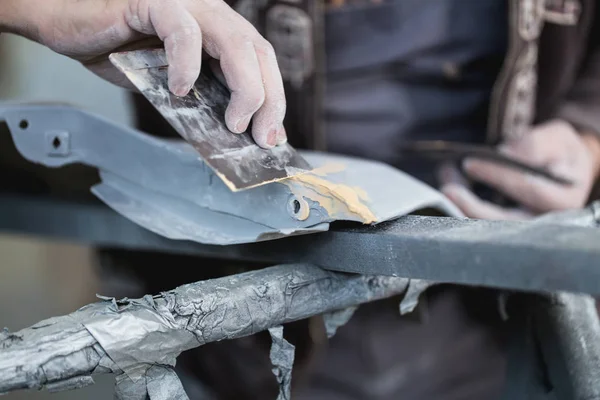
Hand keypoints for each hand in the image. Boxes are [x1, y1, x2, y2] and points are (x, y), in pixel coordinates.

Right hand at [1, 0, 285, 147]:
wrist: (67, 22)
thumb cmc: (118, 50)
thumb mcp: (170, 81)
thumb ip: (200, 97)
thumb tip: (231, 133)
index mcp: (218, 29)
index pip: (261, 59)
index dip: (274, 96)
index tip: (273, 135)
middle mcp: (209, 12)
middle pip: (258, 51)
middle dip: (267, 99)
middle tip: (261, 137)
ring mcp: (185, 4)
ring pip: (233, 42)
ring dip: (243, 87)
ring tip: (233, 123)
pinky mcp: (153, 3)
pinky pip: (181, 31)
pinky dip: (187, 64)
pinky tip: (181, 89)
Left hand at [439, 120, 599, 219]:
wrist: (559, 167)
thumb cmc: (559, 152)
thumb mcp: (557, 137)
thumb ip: (537, 143)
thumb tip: (505, 154)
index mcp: (563, 199)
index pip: (529, 189)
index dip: (498, 176)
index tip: (470, 163)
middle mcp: (542, 220)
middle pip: (504, 222)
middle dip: (472, 207)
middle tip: (447, 190)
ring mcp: (522, 229)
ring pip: (487, 227)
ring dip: (461, 209)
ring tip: (445, 185)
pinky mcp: (503, 227)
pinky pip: (478, 223)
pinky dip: (461, 208)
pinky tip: (449, 187)